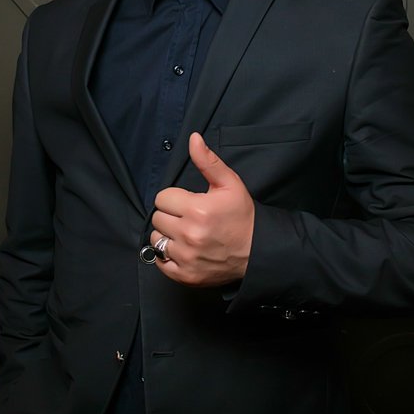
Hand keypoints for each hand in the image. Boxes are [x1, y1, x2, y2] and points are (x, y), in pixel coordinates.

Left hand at [150, 132, 253, 286]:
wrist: (258, 251)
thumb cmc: (242, 216)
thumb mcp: (229, 184)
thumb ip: (207, 161)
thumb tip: (193, 139)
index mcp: (197, 209)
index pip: (162, 198)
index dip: (175, 198)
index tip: (188, 202)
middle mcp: (189, 234)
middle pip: (158, 218)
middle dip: (171, 215)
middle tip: (189, 218)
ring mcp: (186, 257)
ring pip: (156, 239)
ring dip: (168, 235)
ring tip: (187, 234)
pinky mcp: (185, 275)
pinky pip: (160, 263)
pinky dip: (168, 256)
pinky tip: (184, 249)